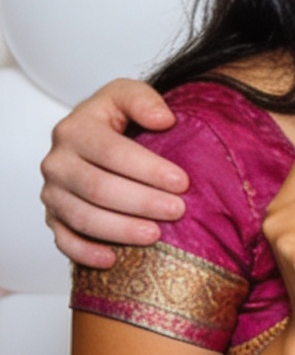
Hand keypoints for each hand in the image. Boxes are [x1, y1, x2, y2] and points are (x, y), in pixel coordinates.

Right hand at [41, 78, 184, 266]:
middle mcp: (57, 162)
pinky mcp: (53, 218)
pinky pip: (64, 241)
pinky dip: (87, 253)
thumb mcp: (128, 96)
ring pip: (83, 217)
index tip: (182, 182)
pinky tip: (114, 259)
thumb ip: (144, 100)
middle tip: (177, 210)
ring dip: (121, 229)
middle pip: (98, 188)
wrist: (95, 140)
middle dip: (142, 201)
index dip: (148, 169)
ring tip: (156, 234)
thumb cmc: (117, 120)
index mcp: (75, 130)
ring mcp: (53, 193)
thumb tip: (163, 119)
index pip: (111, 152)